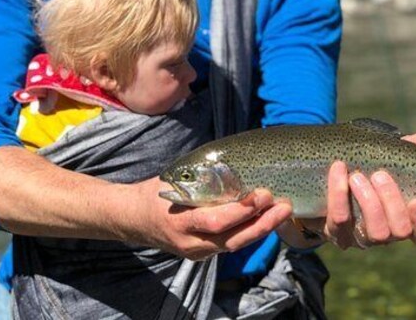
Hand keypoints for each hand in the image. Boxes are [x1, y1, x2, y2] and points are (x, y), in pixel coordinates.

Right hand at [128, 177, 292, 259]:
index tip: (260, 196)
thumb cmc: (154, 194)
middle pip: (233, 240)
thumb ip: (199, 177)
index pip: (215, 221)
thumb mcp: (173, 181)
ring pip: (236, 244)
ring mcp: (198, 252)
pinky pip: (231, 244)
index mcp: (180, 223)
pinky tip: (267, 219)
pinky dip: (251, 232)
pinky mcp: (204, 254)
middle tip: (283, 205)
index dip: (240, 211)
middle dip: (262, 224)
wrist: (132, 220)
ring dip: (262, 228)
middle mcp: (191, 243)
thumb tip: (231, 160)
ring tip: (283, 211)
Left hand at [301, 130, 415, 249]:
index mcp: (402, 219)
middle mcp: (386, 234)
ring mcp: (362, 238)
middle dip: (392, 203)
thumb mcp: (384, 159)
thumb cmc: (364, 171)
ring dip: (368, 203)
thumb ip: (406, 151)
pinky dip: (338, 196)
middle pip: (399, 231)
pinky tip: (338, 171)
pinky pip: (338, 223)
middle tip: (379, 175)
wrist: (322, 183)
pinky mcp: (337, 235)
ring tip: (356, 176)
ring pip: (374, 233)